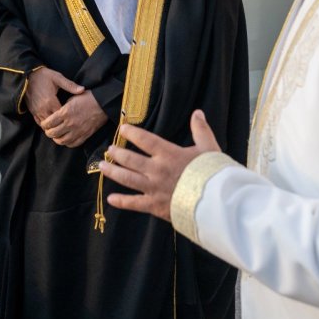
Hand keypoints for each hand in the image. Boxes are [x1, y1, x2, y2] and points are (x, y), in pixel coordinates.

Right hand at [25, 67, 81, 124]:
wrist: (27, 75)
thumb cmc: (43, 76)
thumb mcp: (58, 78)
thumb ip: (70, 85)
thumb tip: (82, 89)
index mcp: (50, 101)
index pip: (62, 116)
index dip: (69, 118)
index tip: (75, 117)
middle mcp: (43, 109)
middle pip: (54, 123)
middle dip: (62, 124)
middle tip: (70, 124)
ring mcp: (36, 111)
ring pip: (46, 125)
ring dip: (54, 125)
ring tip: (62, 125)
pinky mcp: (32, 111)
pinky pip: (39, 122)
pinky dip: (46, 124)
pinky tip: (52, 124)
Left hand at [39, 91, 107, 147]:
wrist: (104, 104)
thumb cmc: (88, 98)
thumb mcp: (72, 98)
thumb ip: (63, 108)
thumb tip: (56, 114)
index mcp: (65, 112)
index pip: (48, 123)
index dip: (44, 124)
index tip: (44, 123)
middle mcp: (70, 123)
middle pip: (53, 133)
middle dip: (48, 132)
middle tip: (48, 130)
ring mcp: (78, 131)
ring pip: (61, 141)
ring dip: (56, 139)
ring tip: (56, 136)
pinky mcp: (85, 135)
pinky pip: (73, 144)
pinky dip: (67, 143)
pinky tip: (66, 139)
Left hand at [98, 110, 219, 221]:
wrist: (216, 201)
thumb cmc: (213, 174)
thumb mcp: (209, 148)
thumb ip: (201, 129)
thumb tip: (197, 112)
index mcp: (169, 154)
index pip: (145, 140)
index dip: (132, 133)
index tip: (122, 129)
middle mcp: (157, 170)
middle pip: (130, 159)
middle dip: (118, 154)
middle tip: (109, 150)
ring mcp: (153, 188)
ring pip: (127, 178)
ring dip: (113, 172)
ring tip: (102, 166)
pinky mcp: (155, 205)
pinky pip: (134, 203)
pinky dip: (121, 201)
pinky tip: (110, 198)